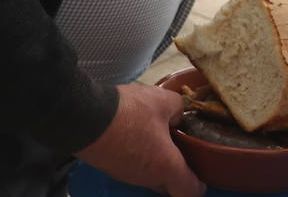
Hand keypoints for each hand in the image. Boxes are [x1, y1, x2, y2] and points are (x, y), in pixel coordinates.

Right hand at [74, 83, 202, 196]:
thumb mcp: (162, 100)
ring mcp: (127, 175)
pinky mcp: (112, 167)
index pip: (189, 192)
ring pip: (150, 176)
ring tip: (159, 138)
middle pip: (169, 185)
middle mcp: (147, 178)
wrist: (84, 117)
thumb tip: (179, 114)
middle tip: (183, 151)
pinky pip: (133, 167)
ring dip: (156, 162)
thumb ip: (179, 108)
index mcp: (166, 166)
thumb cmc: (128, 113)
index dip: (199, 186)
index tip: (202, 176)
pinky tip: (137, 134)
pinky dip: (139, 156)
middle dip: (178, 172)